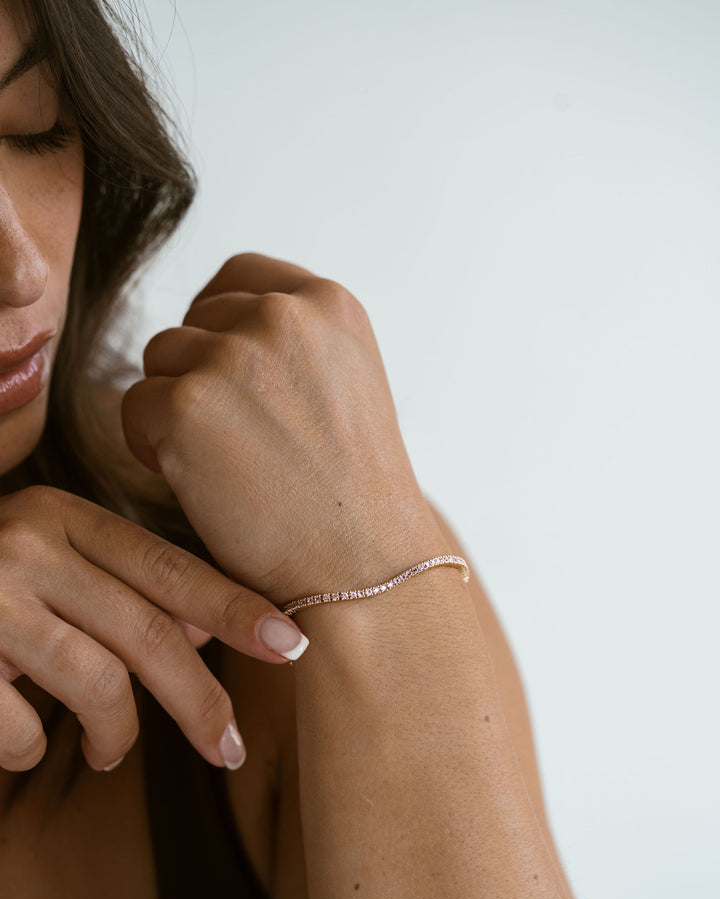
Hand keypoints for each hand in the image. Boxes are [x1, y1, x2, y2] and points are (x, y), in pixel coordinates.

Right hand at [0, 485, 307, 772]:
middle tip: (228, 748)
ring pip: (99, 683)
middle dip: (201, 699)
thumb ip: (123, 587)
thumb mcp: (49, 563)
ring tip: (108, 752)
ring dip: (118, 734)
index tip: (293, 646)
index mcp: (60, 516)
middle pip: (149, 630)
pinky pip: (23, 729)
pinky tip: (28, 748)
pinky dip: (33, 751)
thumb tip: (205, 632)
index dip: (235, 609)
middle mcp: (27, 546)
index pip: (168, 567)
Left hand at [120, 252, 441, 605]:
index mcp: (329, 303)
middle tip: (237, 443)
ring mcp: (234, 357)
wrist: (362, 567)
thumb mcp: (346, 385)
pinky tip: (199, 484)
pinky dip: (152, 446)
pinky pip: (134, 407)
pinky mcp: (187, 405)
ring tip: (224, 465)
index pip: (240, 278)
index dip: (223, 329)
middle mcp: (283, 316)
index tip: (233, 381)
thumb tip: (213, 328)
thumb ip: (292, 343)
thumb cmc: (351, 496)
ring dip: (176, 409)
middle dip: (201, 376)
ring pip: (161, 360)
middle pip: (195, 322)